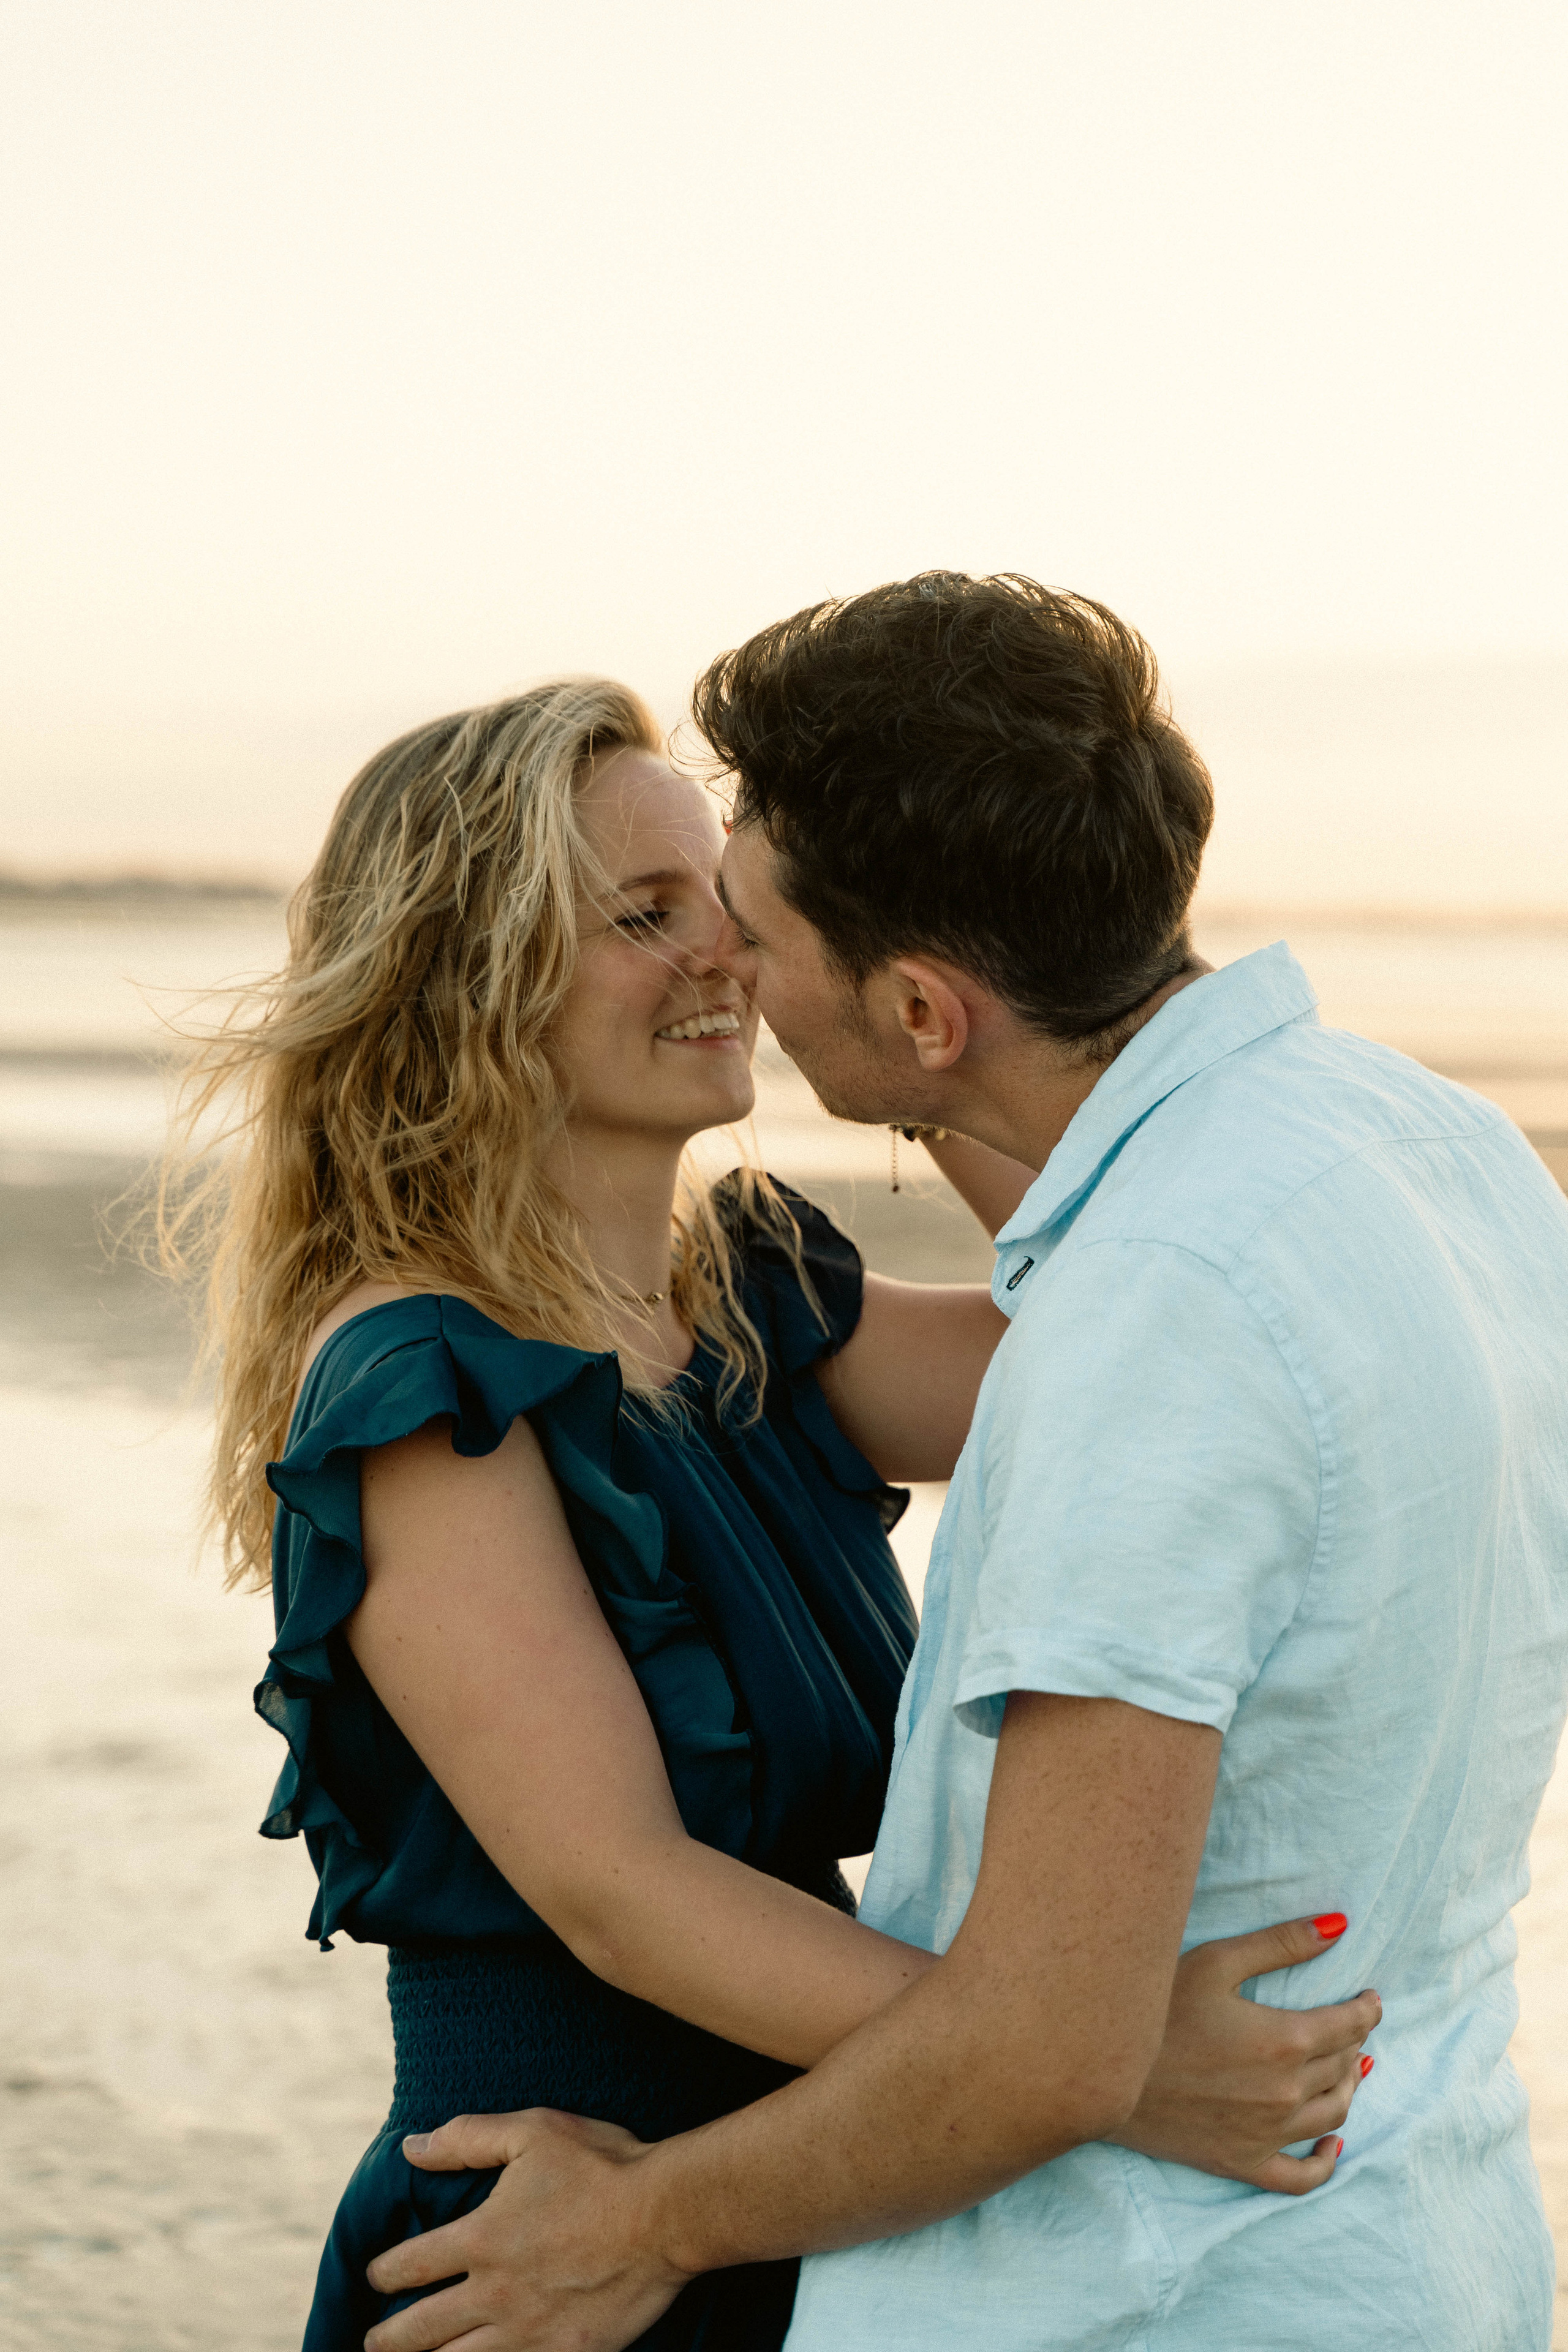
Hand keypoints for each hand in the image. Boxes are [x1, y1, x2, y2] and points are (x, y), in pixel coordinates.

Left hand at [363, 2108, 688, 2351]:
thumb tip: (412, 2147)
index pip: (411, 2264)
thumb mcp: (533, 2132)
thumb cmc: (602, 2166)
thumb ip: (467, 2138)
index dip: (384, 2271)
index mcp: (482, 2239)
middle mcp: (495, 2294)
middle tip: (371, 2341)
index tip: (375, 2274)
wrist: (665, 2217)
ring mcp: (528, 2332)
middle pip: (421, 2328)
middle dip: (388, 2336)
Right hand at [1111, 1914, 1381, 2193]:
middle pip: (1343, 2066)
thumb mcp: (1216, 1961)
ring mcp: (1267, 2134)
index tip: (1372, 1999)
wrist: (1103, 2071)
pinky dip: (1326, 2161)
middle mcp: (1286, 2092)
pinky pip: (1301, 2177)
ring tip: (1347, 2068)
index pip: (1348, 2025)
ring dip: (1349, 2088)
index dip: (1366, 2010)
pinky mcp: (1243, 2162)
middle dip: (1354, 2042)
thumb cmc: (1156, 2007)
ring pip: (1334, 2114)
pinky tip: (1333, 2143)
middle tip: (1351, 2026)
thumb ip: (1281, 1944)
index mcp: (1284, 2040)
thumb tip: (1338, 1926)